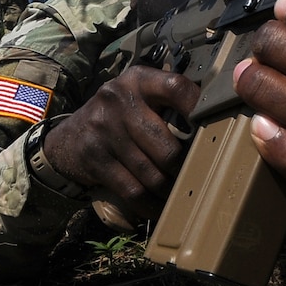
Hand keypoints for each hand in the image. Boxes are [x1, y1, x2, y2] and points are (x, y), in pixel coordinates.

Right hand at [42, 64, 199, 220]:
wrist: (68, 137)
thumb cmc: (119, 116)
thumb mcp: (139, 96)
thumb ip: (169, 101)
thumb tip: (217, 121)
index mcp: (138, 79)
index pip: (176, 87)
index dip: (198, 109)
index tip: (214, 128)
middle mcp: (118, 99)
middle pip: (166, 144)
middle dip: (184, 167)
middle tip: (198, 176)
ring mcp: (103, 129)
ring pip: (151, 173)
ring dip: (169, 189)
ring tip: (181, 194)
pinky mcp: (94, 158)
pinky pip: (132, 189)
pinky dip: (150, 204)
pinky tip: (159, 206)